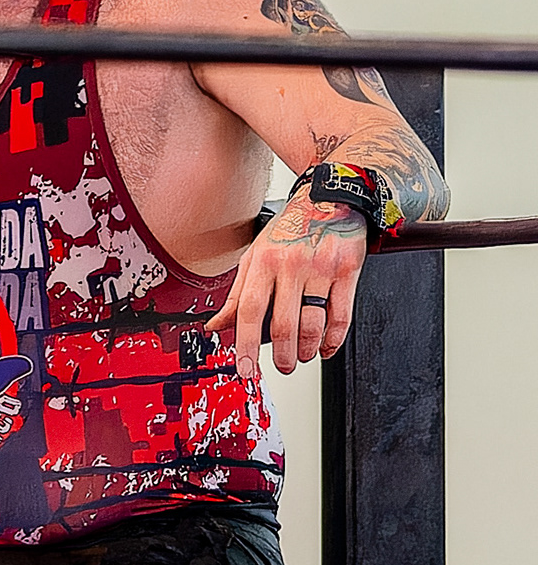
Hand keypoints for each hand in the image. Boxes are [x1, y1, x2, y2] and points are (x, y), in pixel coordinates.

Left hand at [212, 193, 366, 382]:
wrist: (332, 197)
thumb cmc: (292, 228)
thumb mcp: (256, 254)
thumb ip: (237, 293)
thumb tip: (216, 326)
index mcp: (264, 261)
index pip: (250, 310)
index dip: (246, 344)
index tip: (245, 368)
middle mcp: (292, 264)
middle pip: (283, 324)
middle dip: (281, 355)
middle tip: (281, 366)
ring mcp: (321, 268)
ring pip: (313, 324)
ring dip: (306, 350)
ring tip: (301, 357)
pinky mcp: (348, 270)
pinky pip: (341, 316)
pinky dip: (333, 340)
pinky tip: (325, 346)